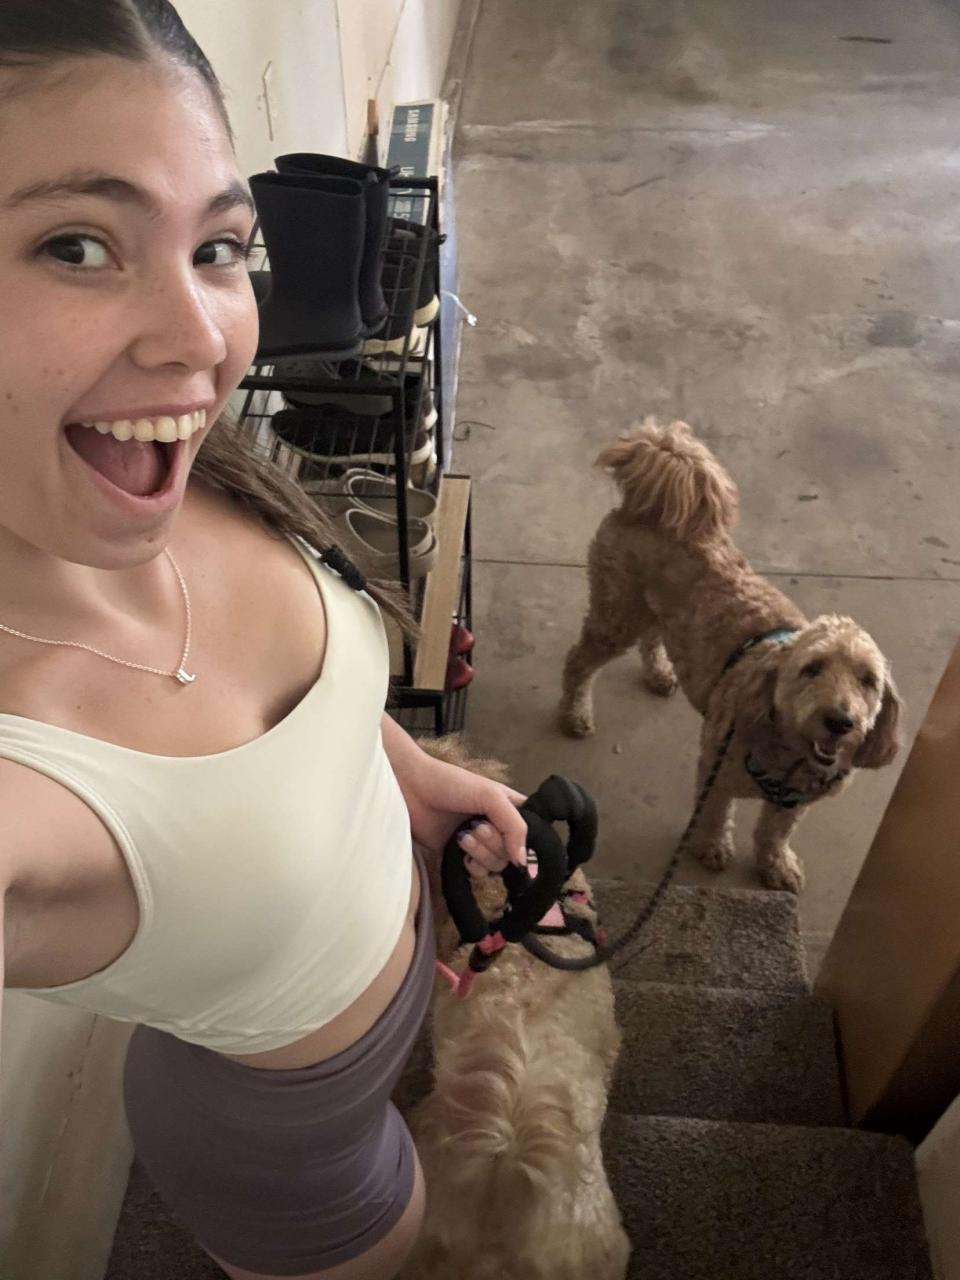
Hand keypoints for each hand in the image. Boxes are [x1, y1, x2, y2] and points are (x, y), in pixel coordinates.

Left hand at [380, 716, 526, 878]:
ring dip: (481, 853)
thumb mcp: (492, 796)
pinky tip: (458, 847)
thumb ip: (515, 827)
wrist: (413, 789)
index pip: (536, 833)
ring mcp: (481, 843)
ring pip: (497, 865)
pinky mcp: (461, 855)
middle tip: (477, 826)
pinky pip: (478, 873)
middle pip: (514, 854)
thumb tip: (523, 861)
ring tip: (463, 835)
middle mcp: (500, 828)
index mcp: (512, 809)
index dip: (528, 841)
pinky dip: (471, 865)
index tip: (515, 840)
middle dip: (495, 843)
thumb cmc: (453, 784)